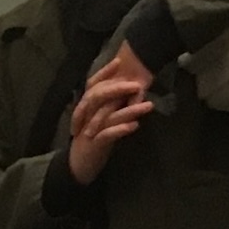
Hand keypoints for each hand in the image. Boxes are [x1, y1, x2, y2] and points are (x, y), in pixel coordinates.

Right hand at [64, 42, 153, 186]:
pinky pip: (108, 135)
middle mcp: (87, 115)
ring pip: (108, 115)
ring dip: (129, 110)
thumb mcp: (101, 120)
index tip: (119, 61)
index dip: (104, 72)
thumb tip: (128, 92)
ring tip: (148, 105)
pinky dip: (121, 129)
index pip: (92, 84)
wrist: (80, 166)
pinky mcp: (95, 145)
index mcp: (87, 107)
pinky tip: (135, 126)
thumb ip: (110, 106)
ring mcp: (90, 130)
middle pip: (99, 96)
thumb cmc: (93, 140)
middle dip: (118, 88)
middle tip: (139, 84)